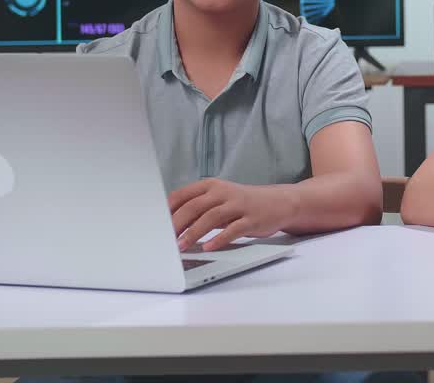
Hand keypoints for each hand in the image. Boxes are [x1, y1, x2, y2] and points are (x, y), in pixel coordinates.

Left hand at [168, 179, 299, 251]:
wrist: (278, 202)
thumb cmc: (242, 204)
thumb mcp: (219, 200)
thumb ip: (197, 207)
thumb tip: (169, 223)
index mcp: (211, 186)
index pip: (182, 195)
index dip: (167, 210)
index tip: (154, 225)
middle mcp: (223, 192)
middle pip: (194, 206)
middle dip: (177, 224)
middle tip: (164, 239)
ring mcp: (238, 205)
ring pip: (211, 217)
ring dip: (194, 232)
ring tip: (182, 246)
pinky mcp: (251, 219)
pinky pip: (233, 229)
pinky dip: (219, 238)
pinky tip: (208, 247)